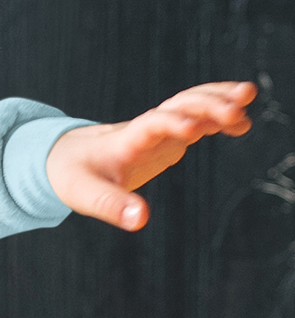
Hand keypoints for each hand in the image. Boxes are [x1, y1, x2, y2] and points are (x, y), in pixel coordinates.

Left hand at [44, 80, 255, 230]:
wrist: (68, 156)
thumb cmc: (75, 175)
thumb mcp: (86, 195)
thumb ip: (112, 207)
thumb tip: (141, 221)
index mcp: (126, 139)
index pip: (151, 124)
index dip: (171, 123)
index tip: (192, 131)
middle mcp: (147, 128)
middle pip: (179, 105)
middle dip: (207, 104)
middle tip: (237, 111)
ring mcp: (160, 129)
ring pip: (192, 104)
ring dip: (219, 99)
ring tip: (249, 97)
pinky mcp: (168, 136)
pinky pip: (198, 119)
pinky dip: (219, 116)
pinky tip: (242, 124)